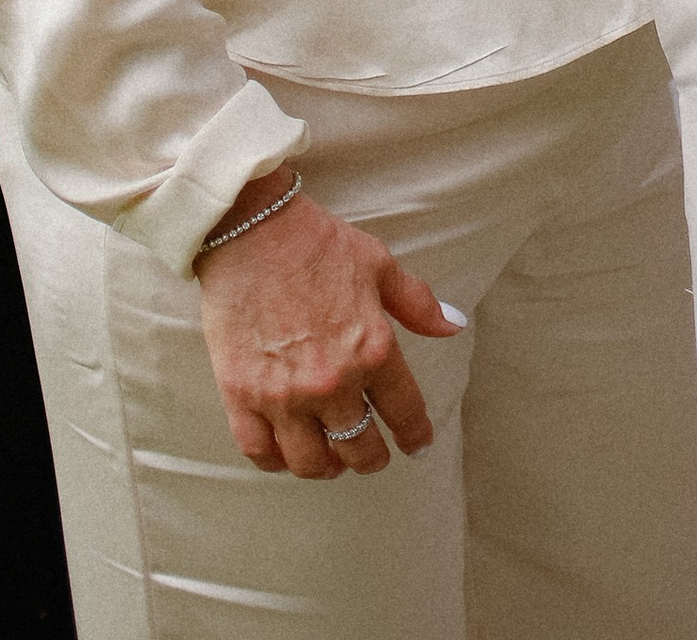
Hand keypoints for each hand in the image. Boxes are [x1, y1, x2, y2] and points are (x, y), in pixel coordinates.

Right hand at [196, 182, 462, 477]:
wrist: (254, 230)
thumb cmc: (319, 244)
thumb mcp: (380, 265)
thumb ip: (418, 304)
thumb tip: (454, 325)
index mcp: (372, 350)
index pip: (403, 412)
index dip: (415, 436)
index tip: (418, 446)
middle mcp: (332, 382)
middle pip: (358, 449)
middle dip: (370, 458)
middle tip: (371, 456)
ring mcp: (284, 394)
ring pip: (311, 462)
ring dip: (326, 466)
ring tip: (330, 458)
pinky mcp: (242, 395)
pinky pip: (260, 452)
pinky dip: (275, 461)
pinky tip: (285, 452)